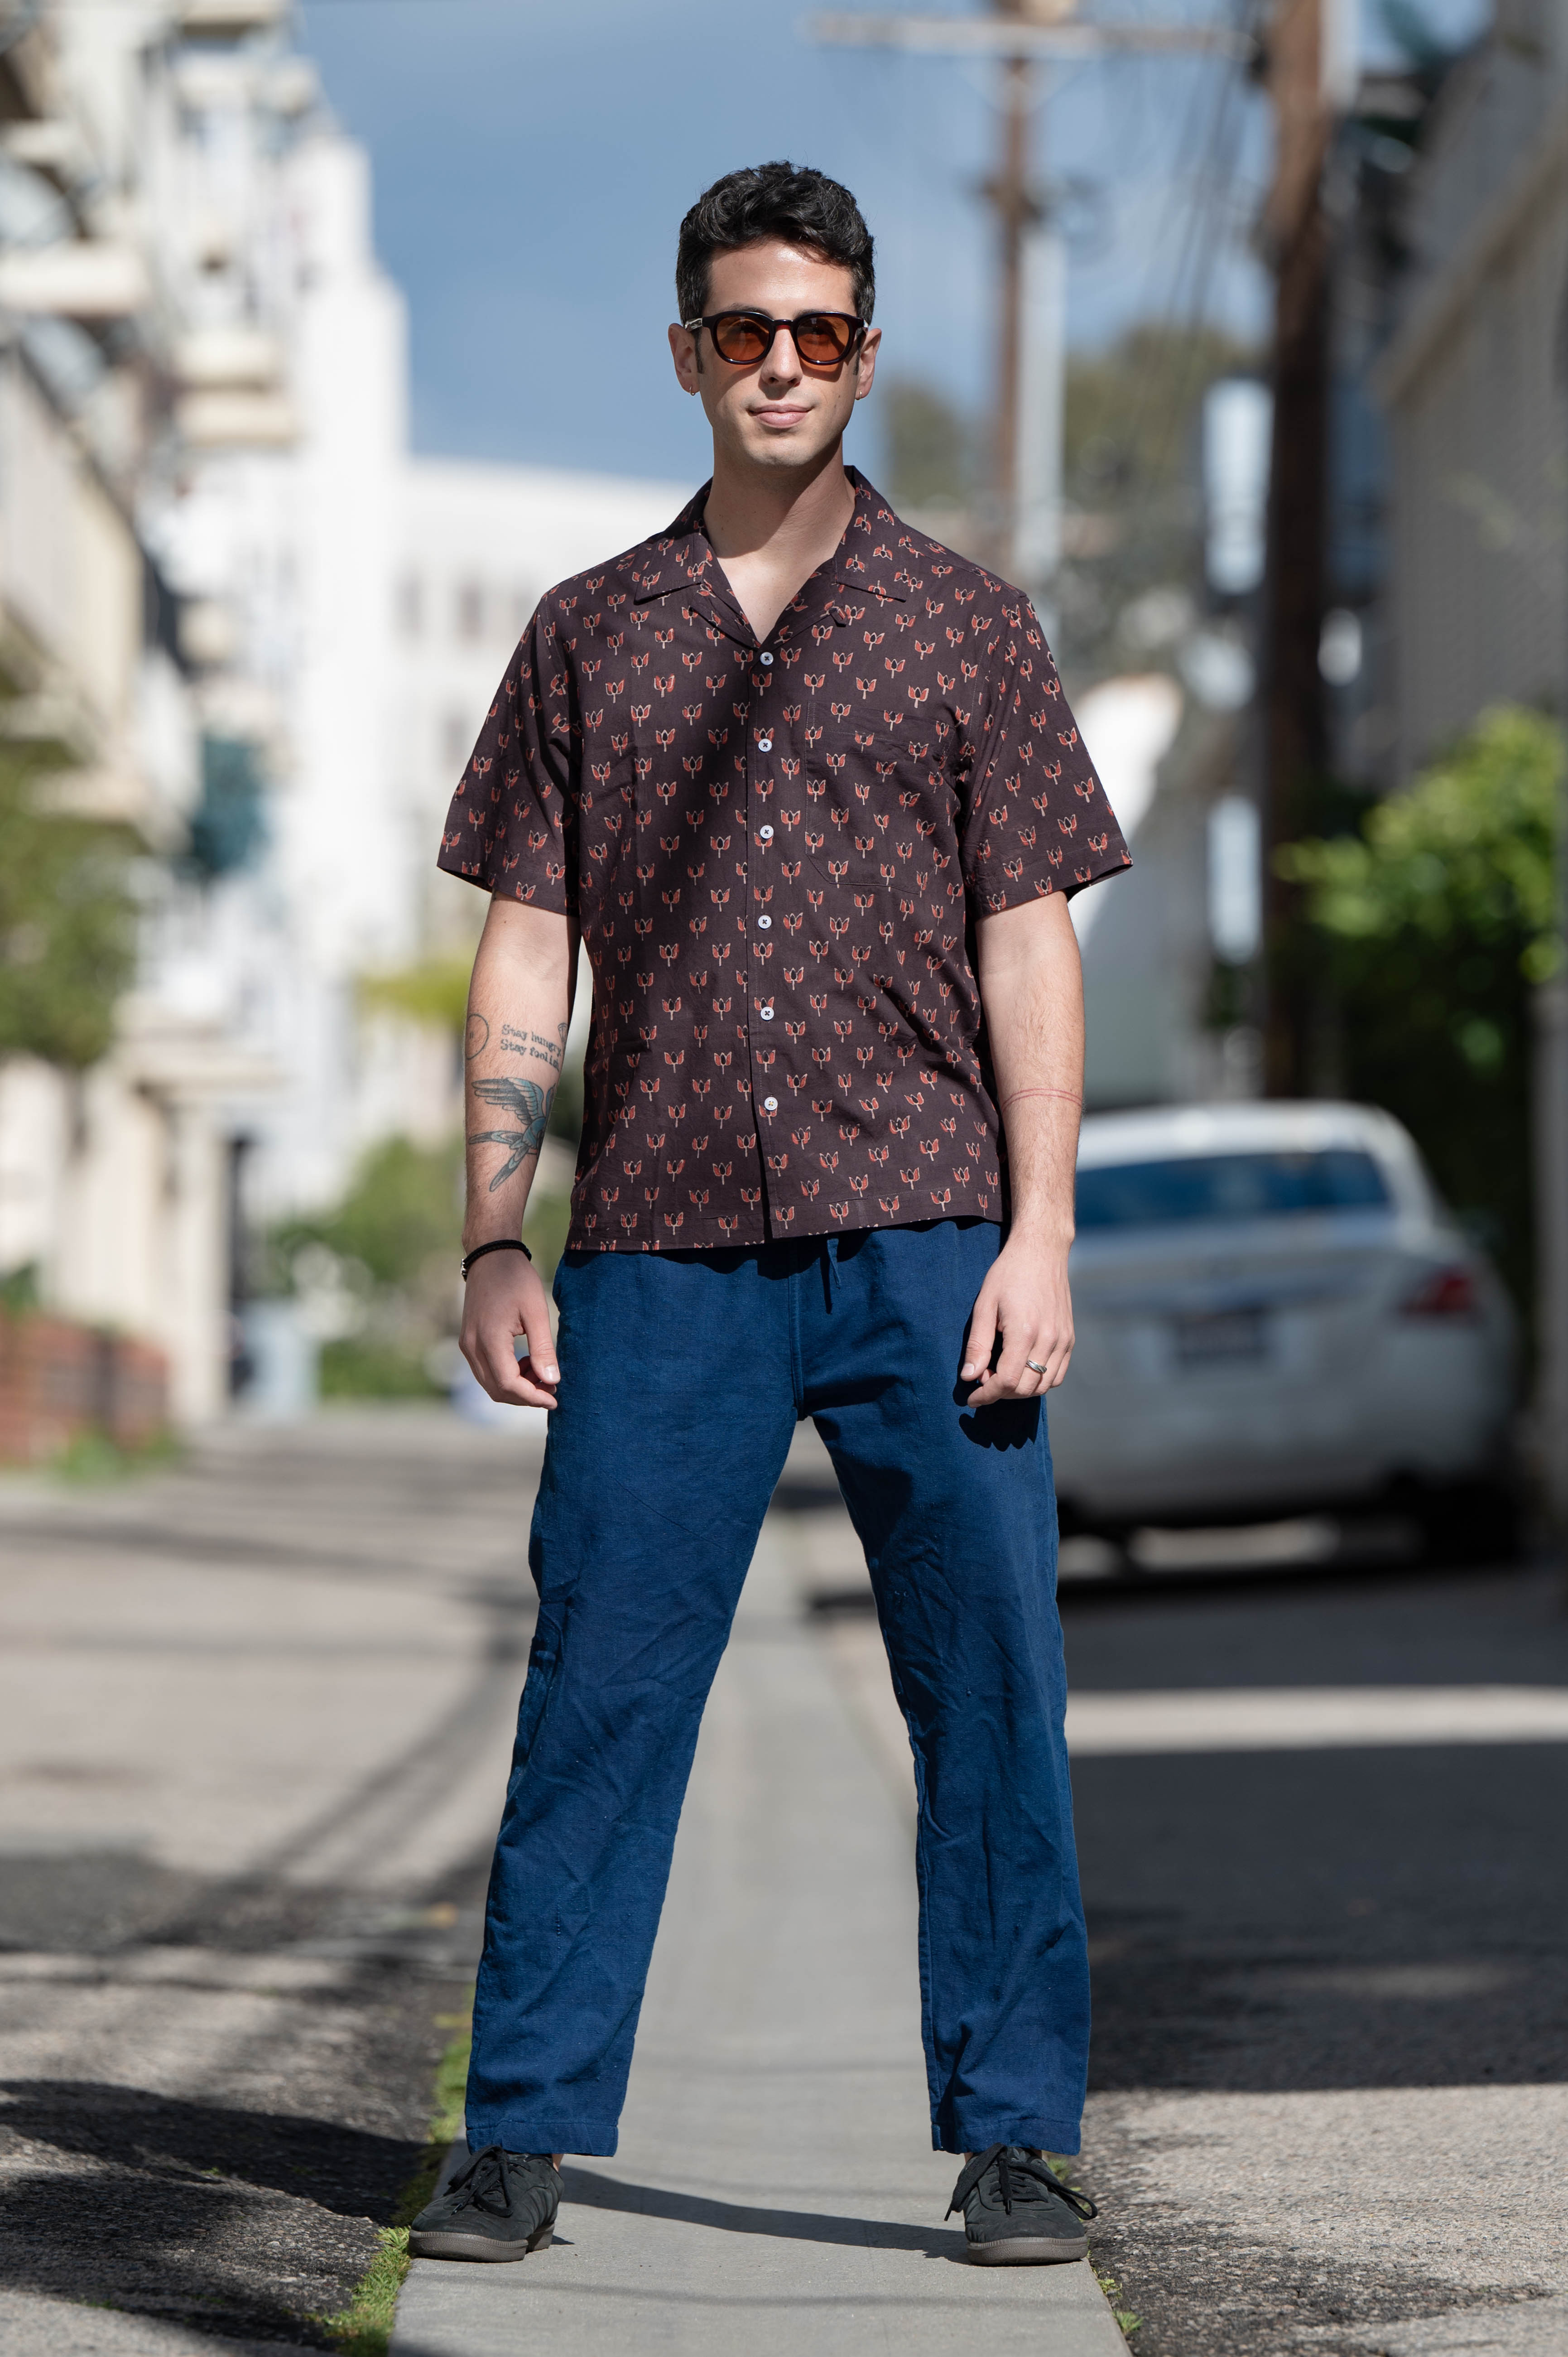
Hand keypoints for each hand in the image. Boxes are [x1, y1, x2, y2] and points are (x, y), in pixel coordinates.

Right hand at [460, 1251, 559, 1408]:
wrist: (491, 1257)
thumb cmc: (516, 1279)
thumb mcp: (536, 1312)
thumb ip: (543, 1349)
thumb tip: (552, 1381)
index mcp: (489, 1340)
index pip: (508, 1384)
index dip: (532, 1397)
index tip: (555, 1398)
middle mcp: (472, 1347)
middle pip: (497, 1390)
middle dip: (526, 1395)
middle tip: (551, 1386)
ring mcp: (467, 1345)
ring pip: (490, 1383)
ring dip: (516, 1387)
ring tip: (540, 1372)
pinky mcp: (468, 1341)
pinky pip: (485, 1371)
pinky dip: (506, 1375)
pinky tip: (525, 1362)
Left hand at [959, 1231, 1074, 1405]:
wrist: (1041, 1252)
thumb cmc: (1008, 1274)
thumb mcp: (984, 1305)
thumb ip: (977, 1344)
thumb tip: (969, 1376)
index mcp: (1025, 1331)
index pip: (1007, 1381)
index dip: (987, 1395)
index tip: (971, 1397)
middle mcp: (1049, 1339)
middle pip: (1025, 1389)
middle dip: (1000, 1393)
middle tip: (983, 1379)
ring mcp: (1063, 1340)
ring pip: (1043, 1386)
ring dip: (1019, 1390)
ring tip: (1000, 1374)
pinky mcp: (1069, 1338)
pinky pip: (1057, 1374)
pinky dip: (1038, 1381)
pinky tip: (1021, 1368)